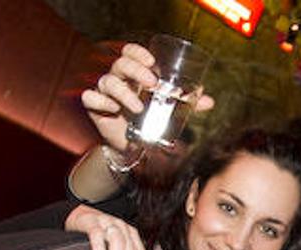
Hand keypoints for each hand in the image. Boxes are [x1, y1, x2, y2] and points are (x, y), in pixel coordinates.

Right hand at [80, 42, 214, 151]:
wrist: (131, 146)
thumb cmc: (148, 120)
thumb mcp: (168, 110)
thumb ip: (187, 104)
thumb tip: (209, 101)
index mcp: (134, 74)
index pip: (130, 53)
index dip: (137, 53)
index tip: (151, 61)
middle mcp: (118, 79)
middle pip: (120, 64)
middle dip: (136, 71)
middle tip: (151, 83)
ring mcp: (104, 92)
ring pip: (107, 81)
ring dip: (124, 93)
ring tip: (139, 107)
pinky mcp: (95, 107)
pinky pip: (90, 98)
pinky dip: (100, 101)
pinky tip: (112, 109)